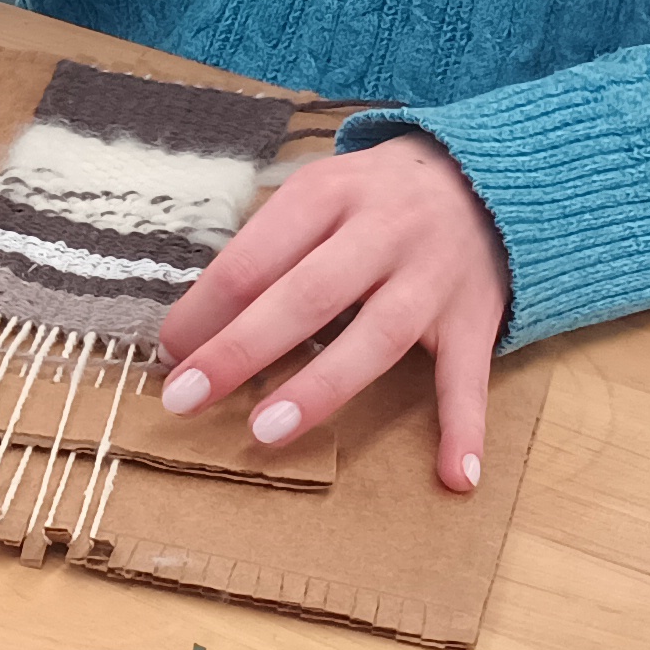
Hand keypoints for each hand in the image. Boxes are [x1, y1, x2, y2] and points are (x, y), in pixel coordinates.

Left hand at [152, 133, 510, 494]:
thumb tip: (193, 332)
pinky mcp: (474, 316)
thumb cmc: (370, 198)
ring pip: (376, 336)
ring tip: (267, 433)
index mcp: (327, 194)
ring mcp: (431, 276)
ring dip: (321, 387)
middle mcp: (382, 231)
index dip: (205, 309)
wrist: (480, 174)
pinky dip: (465, 426)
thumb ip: (264, 254)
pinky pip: (469, 376)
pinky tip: (455, 475)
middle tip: (185, 397)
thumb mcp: (314, 196)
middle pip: (306, 295)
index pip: (254, 257)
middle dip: (240, 349)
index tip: (168, 353)